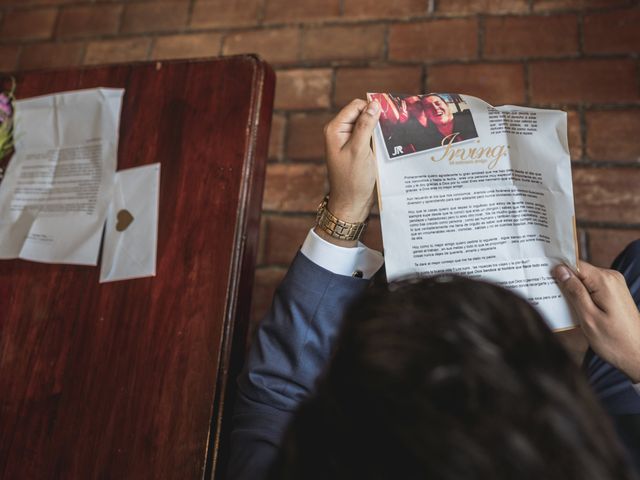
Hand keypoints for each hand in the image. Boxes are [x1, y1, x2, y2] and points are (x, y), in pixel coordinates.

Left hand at [323, 99, 379, 223]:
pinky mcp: (358, 149)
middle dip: (376, 119)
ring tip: (391, 138)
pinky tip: (388, 145)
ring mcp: (349, 141)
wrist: (352, 203)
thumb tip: (374, 104)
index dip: (371, 108)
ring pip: (368, 125)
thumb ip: (365, 126)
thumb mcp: (359, 150)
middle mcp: (340, 132)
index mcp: (335, 129)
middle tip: (391, 129)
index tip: (388, 117)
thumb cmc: (353, 179)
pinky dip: (379, 138)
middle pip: (362, 113)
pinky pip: (370, 137)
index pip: (356, 106)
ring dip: (379, 129)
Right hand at [553, 261, 639, 381]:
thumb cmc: (614, 341)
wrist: (638, 356)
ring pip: (584, 280)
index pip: (575, 264)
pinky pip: (592, 288)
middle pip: (579, 271)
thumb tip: (560, 270)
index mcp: (604, 281)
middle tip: (549, 295)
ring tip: (562, 305)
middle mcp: (611, 278)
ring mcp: (615, 285)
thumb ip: (574, 291)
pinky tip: (575, 309)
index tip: (543, 276)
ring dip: (572, 291)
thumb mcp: (588, 317)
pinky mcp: (614, 293)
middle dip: (564, 282)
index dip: (558, 270)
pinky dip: (581, 296)